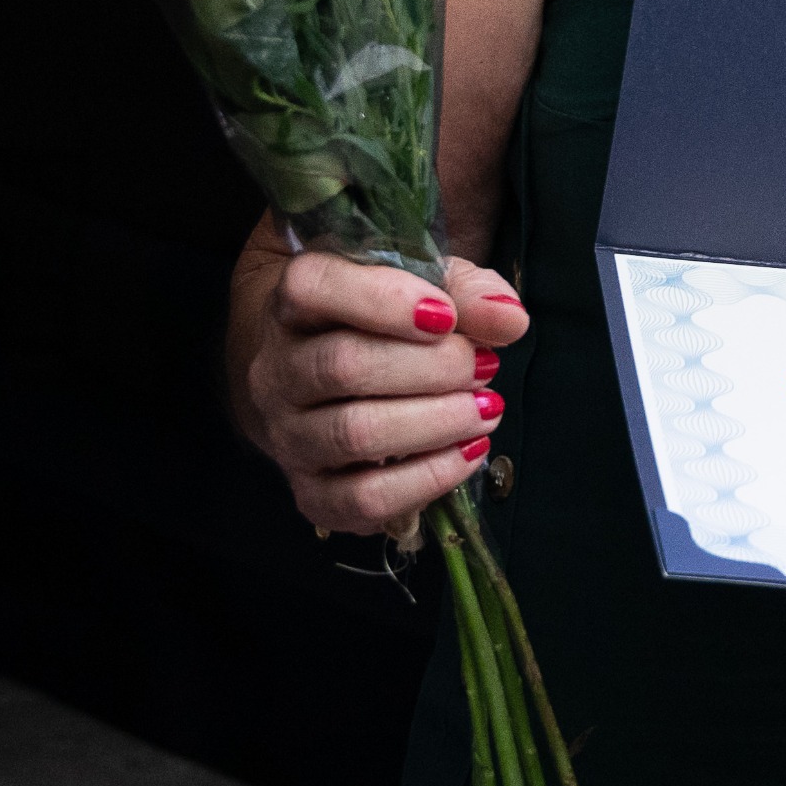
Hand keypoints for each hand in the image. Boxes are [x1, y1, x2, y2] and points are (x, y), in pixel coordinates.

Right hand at [231, 229, 532, 534]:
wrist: (334, 379)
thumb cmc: (388, 322)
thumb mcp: (428, 287)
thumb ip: (468, 292)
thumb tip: (509, 320)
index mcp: (294, 304)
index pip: (313, 289)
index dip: (384, 301)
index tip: (447, 317)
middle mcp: (276, 370)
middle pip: (343, 366)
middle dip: (431, 368)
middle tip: (484, 367)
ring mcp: (287, 436)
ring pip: (354, 434)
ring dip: (436, 422)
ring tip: (485, 409)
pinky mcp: (311, 492)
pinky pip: (363, 498)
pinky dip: (426, 479)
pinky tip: (467, 453)